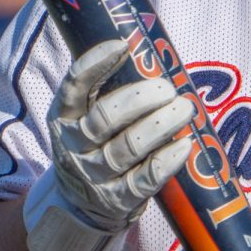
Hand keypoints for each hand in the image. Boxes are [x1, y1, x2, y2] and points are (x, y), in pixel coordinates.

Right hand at [24, 39, 196, 250]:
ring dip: (161, 125)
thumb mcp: (87, 117)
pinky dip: (166, 162)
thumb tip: (150, 48)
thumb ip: (108, 89)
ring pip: (128, 148)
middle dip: (140, 99)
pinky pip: (144, 180)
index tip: (122, 44)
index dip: (94, 64)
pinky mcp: (118, 200)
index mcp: (64, 118)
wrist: (80, 206)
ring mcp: (95, 176)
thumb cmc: (96, 144)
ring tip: (185, 107)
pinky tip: (185, 145)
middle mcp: (74, 147)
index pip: (73, 87)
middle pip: (105, 119)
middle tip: (168, 87)